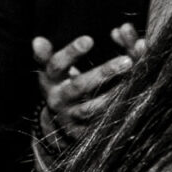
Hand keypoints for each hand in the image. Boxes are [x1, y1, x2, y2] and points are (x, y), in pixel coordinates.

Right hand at [33, 25, 144, 145]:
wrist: (58, 123)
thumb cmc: (60, 86)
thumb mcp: (51, 71)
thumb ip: (46, 54)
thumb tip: (38, 40)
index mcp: (50, 80)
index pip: (57, 65)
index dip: (71, 53)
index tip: (89, 39)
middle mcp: (58, 99)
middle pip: (79, 86)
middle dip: (103, 73)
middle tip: (127, 61)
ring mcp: (71, 116)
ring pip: (92, 108)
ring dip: (113, 96)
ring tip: (134, 84)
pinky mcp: (83, 132)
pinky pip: (101, 123)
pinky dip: (116, 113)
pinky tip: (133, 102)